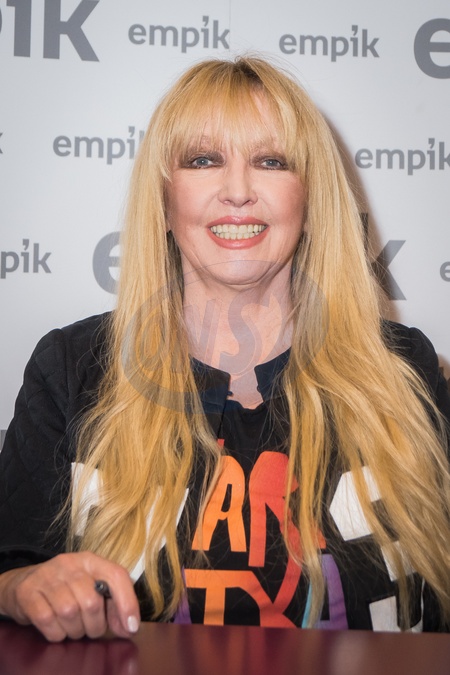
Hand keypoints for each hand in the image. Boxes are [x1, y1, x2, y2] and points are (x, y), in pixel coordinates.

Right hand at [0, 552, 139, 641]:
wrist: (22, 583)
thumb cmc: (63, 589)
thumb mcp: (89, 588)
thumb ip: (111, 605)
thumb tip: (128, 627)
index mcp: (90, 560)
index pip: (116, 575)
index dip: (128, 603)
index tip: (131, 627)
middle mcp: (69, 563)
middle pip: (92, 602)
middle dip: (95, 626)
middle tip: (89, 628)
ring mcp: (47, 576)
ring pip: (70, 613)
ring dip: (75, 630)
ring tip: (72, 627)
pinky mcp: (28, 592)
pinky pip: (48, 621)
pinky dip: (56, 633)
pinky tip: (56, 628)